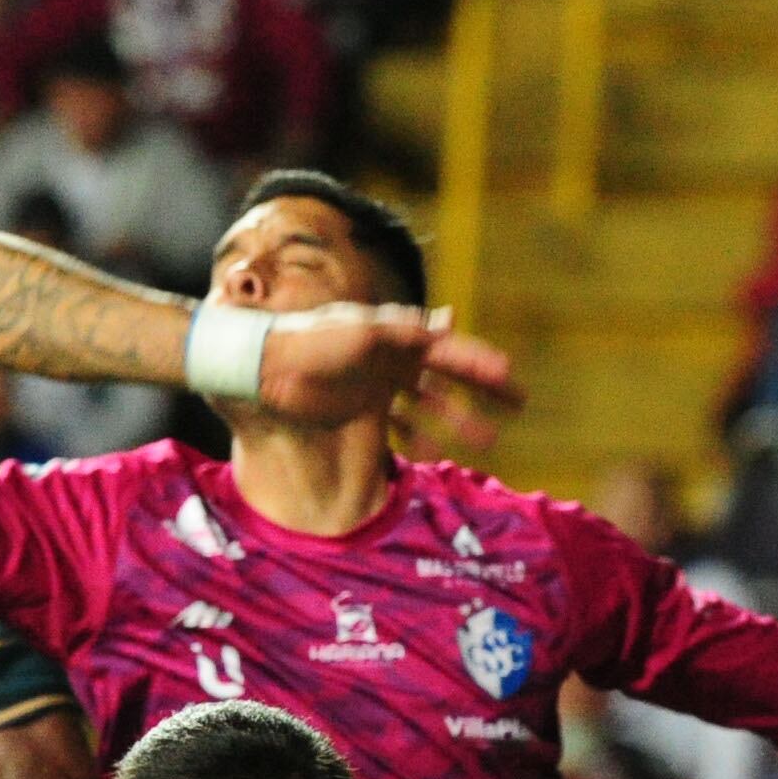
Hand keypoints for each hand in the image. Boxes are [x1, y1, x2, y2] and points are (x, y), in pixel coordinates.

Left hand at [255, 303, 523, 429]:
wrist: (259, 368)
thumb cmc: (306, 343)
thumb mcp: (359, 333)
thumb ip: (403, 331)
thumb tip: (448, 319)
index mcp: (393, 336)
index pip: (447, 350)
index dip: (479, 365)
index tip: (510, 380)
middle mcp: (390, 358)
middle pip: (448, 374)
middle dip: (483, 391)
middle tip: (517, 406)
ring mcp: (375, 384)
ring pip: (428, 404)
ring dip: (457, 422)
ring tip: (486, 443)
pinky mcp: (357, 410)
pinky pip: (398, 427)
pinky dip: (417, 440)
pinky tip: (432, 459)